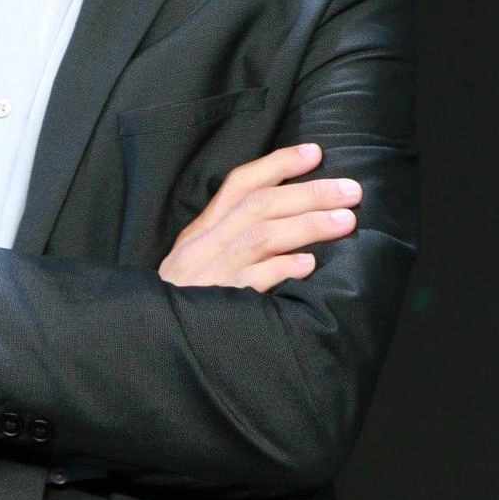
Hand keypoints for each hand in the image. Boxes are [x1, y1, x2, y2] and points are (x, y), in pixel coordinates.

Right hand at [158, 143, 359, 292]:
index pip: (239, 183)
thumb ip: (229, 242)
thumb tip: (283, 220)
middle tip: (350, 190)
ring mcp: (210, 275)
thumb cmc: (183, 305)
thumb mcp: (197, 265)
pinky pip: (251, 281)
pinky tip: (309, 265)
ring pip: (260, 236)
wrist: (147, 347)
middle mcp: (204, 247)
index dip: (278, 164)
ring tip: (346, 221)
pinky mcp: (217, 307)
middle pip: (259, 205)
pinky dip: (281, 269)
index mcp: (201, 232)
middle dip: (308, 193)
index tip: (315, 152)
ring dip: (306, 224)